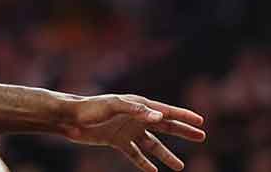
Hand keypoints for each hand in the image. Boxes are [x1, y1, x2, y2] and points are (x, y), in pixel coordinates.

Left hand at [62, 94, 206, 171]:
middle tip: (201, 137)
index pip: (166, 111)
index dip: (183, 116)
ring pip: (152, 145)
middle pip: (165, 126)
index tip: (201, 122)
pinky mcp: (117, 141)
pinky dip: (144, 163)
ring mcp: (127, 130)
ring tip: (180, 167)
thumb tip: (160, 116)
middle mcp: (135, 117)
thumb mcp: (113, 105)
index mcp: (137, 105)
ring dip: (165, 156)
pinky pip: (135, 154)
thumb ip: (136, 109)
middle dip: (183, 132)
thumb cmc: (91, 107)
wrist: (69, 118)